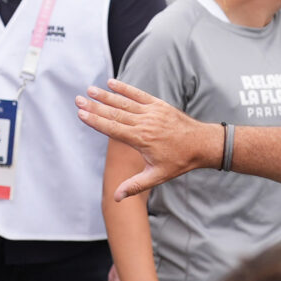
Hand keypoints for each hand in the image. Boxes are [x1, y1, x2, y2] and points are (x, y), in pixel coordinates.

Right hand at [76, 82, 218, 202]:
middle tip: (78, 99)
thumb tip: (116, 198)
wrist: (202, 144)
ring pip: (124, 103)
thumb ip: (135, 185)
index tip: (81, 113)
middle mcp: (145, 123)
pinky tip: (112, 82)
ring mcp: (152, 112)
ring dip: (106, 96)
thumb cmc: (180, 161)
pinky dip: (125, 88)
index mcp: (141, 140)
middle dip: (95, 106)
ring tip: (90, 90)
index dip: (95, 120)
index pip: (113, 128)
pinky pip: (139, 94)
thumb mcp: (157, 176)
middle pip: (114, 113)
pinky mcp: (159, 105)